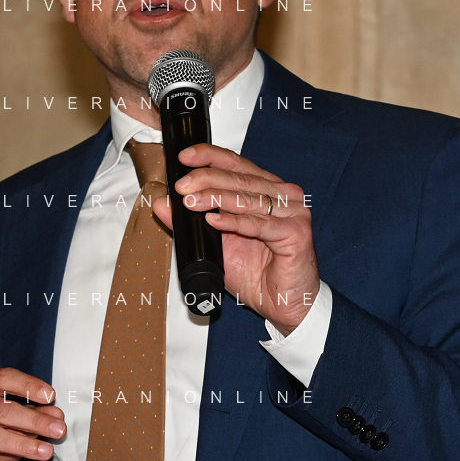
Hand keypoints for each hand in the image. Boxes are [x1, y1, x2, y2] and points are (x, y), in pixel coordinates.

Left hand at [153, 144, 319, 333]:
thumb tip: (162, 204)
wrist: (283, 303)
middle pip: (240, 178)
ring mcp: (293, 213)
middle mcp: (284, 196)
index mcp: (267, 190)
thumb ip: (191, 222)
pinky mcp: (296, 233)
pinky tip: (214, 220)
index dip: (210, 157)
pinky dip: (234, 221)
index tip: (185, 157)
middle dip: (206, 179)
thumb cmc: (258, 274)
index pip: (237, 164)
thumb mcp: (216, 246)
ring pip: (248, 198)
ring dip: (215, 198)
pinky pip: (260, 224)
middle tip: (182, 186)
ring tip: (191, 202)